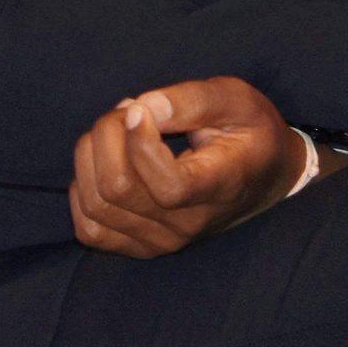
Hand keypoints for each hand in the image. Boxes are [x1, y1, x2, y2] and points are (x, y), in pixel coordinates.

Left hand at [67, 76, 305, 257]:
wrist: (264, 177)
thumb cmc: (249, 132)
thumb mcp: (235, 100)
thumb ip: (191, 100)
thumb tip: (144, 108)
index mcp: (219, 187)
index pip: (168, 186)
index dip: (140, 143)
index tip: (139, 109)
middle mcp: (188, 224)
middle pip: (118, 188)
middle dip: (108, 133)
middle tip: (131, 110)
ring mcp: (162, 241)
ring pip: (96, 205)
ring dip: (92, 155)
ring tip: (119, 131)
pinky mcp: (142, 246)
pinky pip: (89, 228)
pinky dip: (83, 189)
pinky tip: (106, 163)